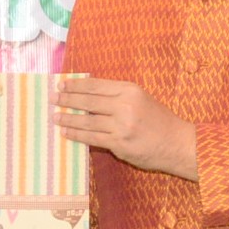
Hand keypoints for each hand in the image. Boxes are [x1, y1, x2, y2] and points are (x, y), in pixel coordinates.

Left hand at [55, 77, 196, 179]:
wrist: (176, 143)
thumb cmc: (158, 121)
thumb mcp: (141, 98)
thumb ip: (117, 96)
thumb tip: (87, 96)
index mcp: (129, 90)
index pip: (96, 85)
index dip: (76, 85)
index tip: (61, 85)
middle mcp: (124, 105)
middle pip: (88, 100)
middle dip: (67, 99)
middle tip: (52, 99)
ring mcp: (121, 125)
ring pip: (87, 120)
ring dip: (68, 118)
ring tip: (55, 116)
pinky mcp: (119, 143)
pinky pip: (92, 138)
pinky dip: (76, 135)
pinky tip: (66, 132)